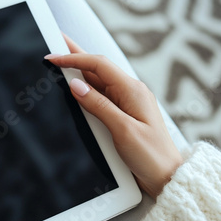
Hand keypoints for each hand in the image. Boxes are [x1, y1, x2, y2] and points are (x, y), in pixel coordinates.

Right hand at [46, 35, 182, 197]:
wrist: (167, 177)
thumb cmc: (151, 156)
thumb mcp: (123, 130)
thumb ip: (98, 105)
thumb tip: (76, 85)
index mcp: (132, 90)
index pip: (99, 65)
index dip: (74, 58)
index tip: (53, 57)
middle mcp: (130, 92)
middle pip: (97, 69)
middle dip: (75, 56)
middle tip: (56, 43)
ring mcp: (127, 103)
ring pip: (97, 82)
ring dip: (78, 72)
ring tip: (60, 61)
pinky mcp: (123, 114)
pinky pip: (101, 96)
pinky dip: (85, 90)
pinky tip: (74, 88)